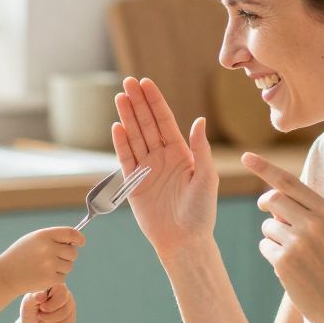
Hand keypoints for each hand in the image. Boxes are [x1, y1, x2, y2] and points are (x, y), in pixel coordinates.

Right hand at [0, 227, 84, 294]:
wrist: (5, 275)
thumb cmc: (20, 255)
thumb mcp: (33, 240)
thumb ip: (52, 238)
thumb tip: (75, 241)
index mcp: (44, 235)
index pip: (71, 233)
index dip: (79, 238)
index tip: (80, 242)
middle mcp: (48, 249)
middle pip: (73, 252)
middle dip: (68, 256)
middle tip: (56, 258)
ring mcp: (49, 264)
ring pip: (69, 266)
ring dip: (62, 267)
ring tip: (45, 267)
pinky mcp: (50, 279)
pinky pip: (63, 277)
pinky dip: (56, 277)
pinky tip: (43, 275)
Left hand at [21, 283, 76, 322]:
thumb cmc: (29, 313)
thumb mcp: (27, 305)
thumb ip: (33, 297)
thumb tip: (43, 294)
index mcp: (53, 286)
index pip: (60, 288)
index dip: (51, 301)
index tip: (40, 306)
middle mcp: (64, 293)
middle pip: (64, 300)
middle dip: (49, 311)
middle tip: (40, 314)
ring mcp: (69, 305)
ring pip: (65, 313)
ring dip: (50, 320)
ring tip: (43, 319)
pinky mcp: (71, 318)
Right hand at [112, 76, 218, 258]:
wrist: (184, 240)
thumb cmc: (201, 212)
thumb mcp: (206, 178)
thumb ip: (200, 149)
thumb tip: (198, 120)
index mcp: (181, 153)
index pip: (165, 121)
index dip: (155, 102)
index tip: (146, 83)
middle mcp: (162, 157)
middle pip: (147, 124)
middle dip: (138, 103)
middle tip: (128, 82)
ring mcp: (146, 169)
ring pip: (134, 137)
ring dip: (127, 117)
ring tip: (119, 97)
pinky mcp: (133, 184)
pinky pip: (125, 159)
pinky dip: (120, 143)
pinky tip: (117, 126)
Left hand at [242, 152, 323, 322]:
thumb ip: (304, 211)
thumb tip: (268, 198)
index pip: (289, 182)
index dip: (265, 167)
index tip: (246, 156)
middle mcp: (313, 222)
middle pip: (272, 199)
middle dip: (266, 206)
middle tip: (269, 214)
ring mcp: (298, 241)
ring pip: (267, 225)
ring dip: (272, 236)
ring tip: (293, 254)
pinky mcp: (284, 261)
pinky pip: (264, 246)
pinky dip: (271, 254)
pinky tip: (289, 269)